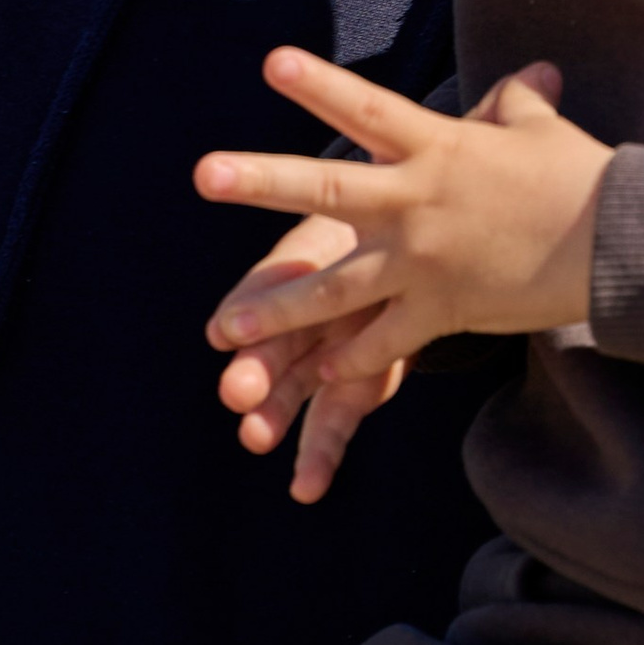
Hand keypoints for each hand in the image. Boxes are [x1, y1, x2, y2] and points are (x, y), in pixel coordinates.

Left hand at [199, 52, 607, 452]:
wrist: (620, 246)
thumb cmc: (583, 179)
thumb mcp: (542, 130)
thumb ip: (515, 103)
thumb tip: (528, 74)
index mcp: (438, 149)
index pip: (367, 110)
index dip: (319, 85)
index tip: (271, 62)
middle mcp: (418, 204)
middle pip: (328, 192)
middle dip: (262, 182)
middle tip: (204, 173)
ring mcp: (425, 263)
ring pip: (335, 290)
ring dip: (278, 312)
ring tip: (223, 330)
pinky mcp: (443, 311)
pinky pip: (384, 343)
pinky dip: (349, 361)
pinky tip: (314, 377)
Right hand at [208, 209, 408, 504]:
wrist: (420, 263)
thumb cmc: (380, 230)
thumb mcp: (369, 218)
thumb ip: (355, 220)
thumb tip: (369, 155)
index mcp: (298, 271)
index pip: (265, 291)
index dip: (245, 313)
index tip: (223, 332)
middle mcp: (299, 320)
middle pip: (272, 347)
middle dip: (253, 370)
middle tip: (237, 392)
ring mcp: (322, 361)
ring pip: (290, 392)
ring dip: (272, 417)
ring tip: (255, 439)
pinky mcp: (352, 394)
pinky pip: (332, 428)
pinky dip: (319, 459)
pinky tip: (306, 490)